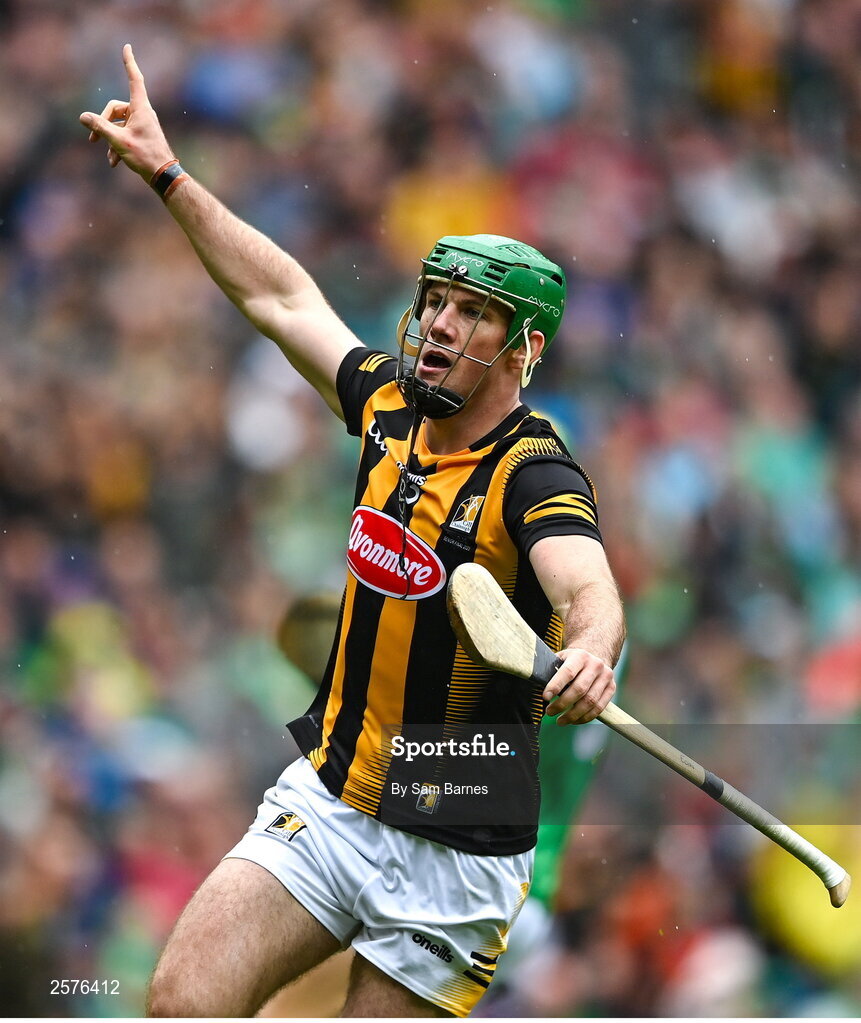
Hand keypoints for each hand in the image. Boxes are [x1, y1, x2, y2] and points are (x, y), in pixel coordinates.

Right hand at [79, 43, 174, 179]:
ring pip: (120, 124)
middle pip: (116, 109)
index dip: (129, 63)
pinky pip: (126, 134)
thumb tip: (83, 117)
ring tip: (108, 156)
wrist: (164, 176)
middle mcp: (143, 113)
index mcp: (140, 108)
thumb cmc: (145, 156)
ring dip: (110, 139)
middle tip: (92, 140)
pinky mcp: (142, 136)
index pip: (134, 79)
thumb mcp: (118, 141)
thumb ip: (100, 127)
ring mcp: (143, 125)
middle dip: (103, 123)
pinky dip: (118, 146)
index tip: (127, 47)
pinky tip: (114, 162)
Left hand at [543, 648, 614, 724]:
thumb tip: (536, 684)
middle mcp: (596, 665)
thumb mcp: (561, 658)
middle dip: (563, 704)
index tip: (545, 698)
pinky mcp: (612, 688)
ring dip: (573, 715)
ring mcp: (606, 677)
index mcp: (580, 656)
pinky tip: (574, 720)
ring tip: (560, 721)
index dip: (555, 686)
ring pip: (590, 701)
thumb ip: (551, 670)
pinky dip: (585, 717)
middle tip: (549, 712)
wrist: (595, 654)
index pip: (567, 672)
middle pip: (579, 689)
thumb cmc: (571, 661)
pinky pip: (599, 708)